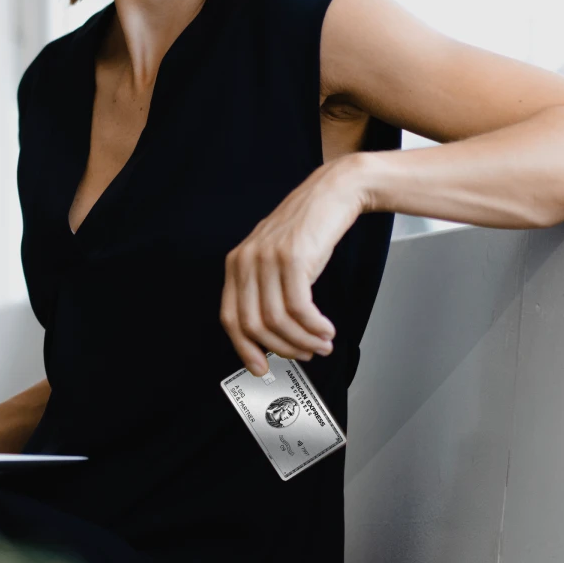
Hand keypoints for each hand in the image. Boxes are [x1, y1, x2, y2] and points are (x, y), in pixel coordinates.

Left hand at [220, 156, 367, 376]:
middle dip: (282, 349)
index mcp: (236, 264)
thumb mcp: (275, 259)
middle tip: (305, 354)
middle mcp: (245, 261)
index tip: (260, 368)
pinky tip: (326, 329)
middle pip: (254, 325)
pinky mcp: (293, 257)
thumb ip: (265, 290)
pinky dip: (314, 327)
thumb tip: (271, 337)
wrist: (332, 194)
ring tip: (322, 343)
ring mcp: (267, 258)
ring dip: (303, 340)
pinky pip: (300, 308)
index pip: (231, 319)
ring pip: (278, 320)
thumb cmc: (307, 229)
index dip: (245, 349)